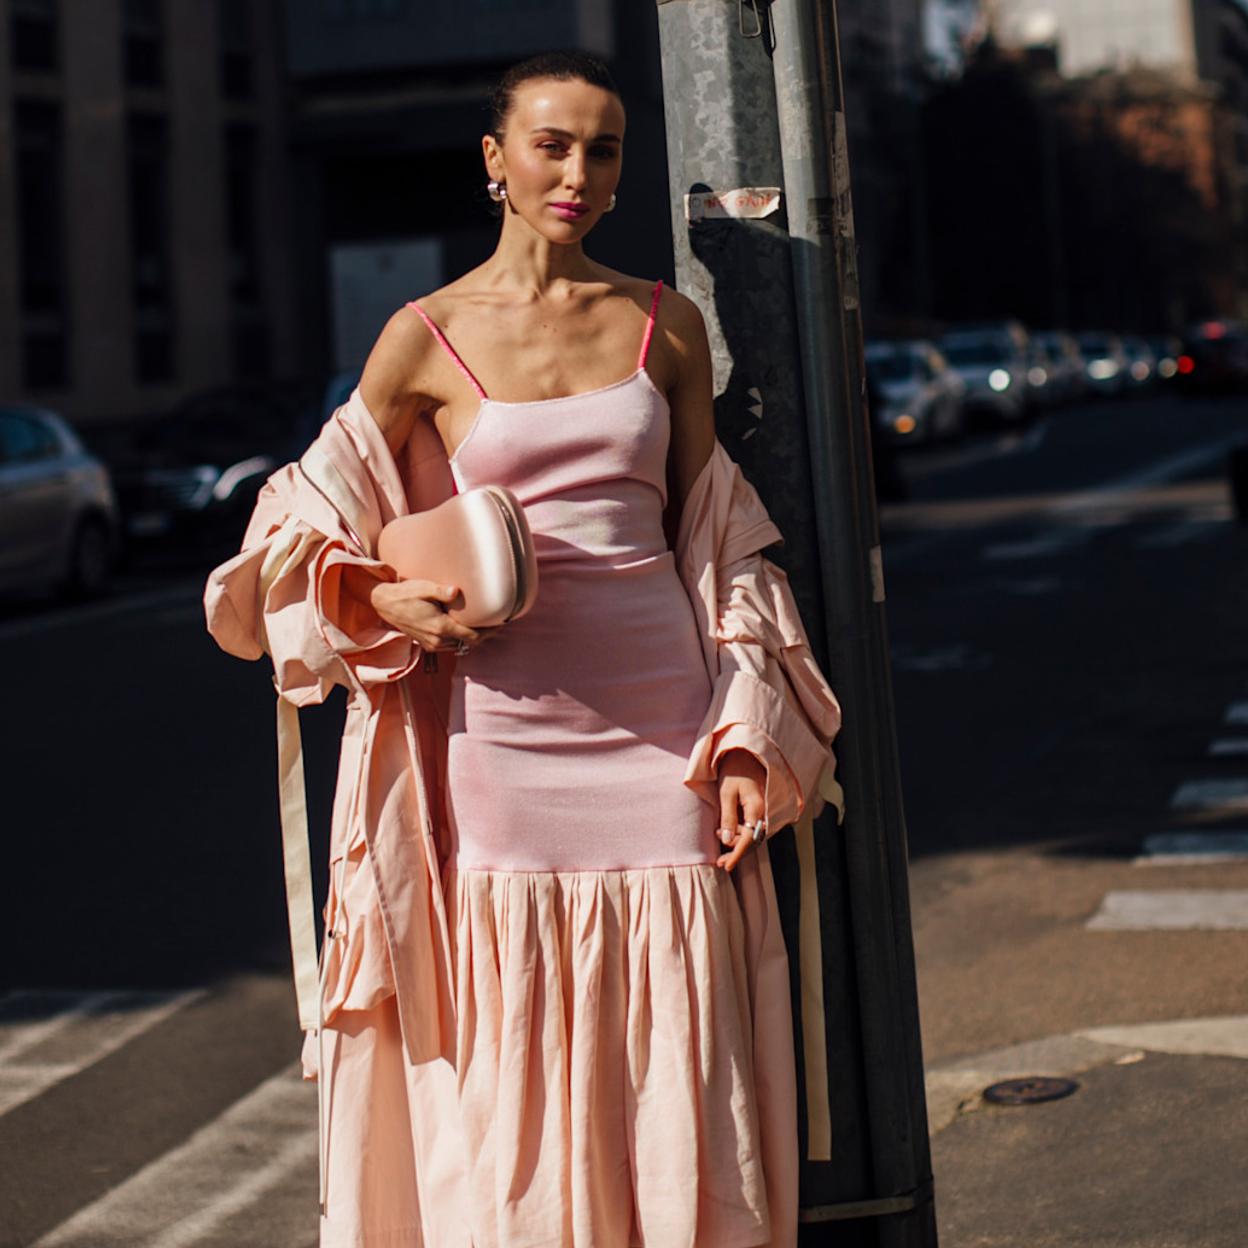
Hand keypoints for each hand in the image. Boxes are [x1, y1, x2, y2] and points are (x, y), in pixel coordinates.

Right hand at [369, 579, 502, 653]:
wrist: (384, 604)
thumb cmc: (405, 593)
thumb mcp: (423, 588)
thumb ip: (441, 591)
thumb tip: (456, 591)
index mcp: (440, 627)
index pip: (472, 636)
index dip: (489, 631)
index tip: (501, 623)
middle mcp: (437, 640)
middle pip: (469, 643)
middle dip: (484, 635)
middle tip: (497, 623)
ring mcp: (431, 644)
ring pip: (459, 646)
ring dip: (472, 638)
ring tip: (484, 625)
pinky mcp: (426, 644)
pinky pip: (449, 646)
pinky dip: (460, 639)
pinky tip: (465, 627)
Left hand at [715, 748, 767, 871]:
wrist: (744, 754)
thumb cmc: (733, 770)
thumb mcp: (726, 793)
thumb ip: (728, 817)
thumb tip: (727, 841)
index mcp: (757, 808)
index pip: (749, 839)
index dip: (738, 854)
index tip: (727, 866)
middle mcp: (763, 813)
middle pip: (752, 841)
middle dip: (736, 853)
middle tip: (719, 862)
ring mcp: (761, 812)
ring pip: (752, 837)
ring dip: (736, 844)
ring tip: (717, 841)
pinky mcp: (757, 811)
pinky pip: (750, 829)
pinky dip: (738, 835)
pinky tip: (723, 833)